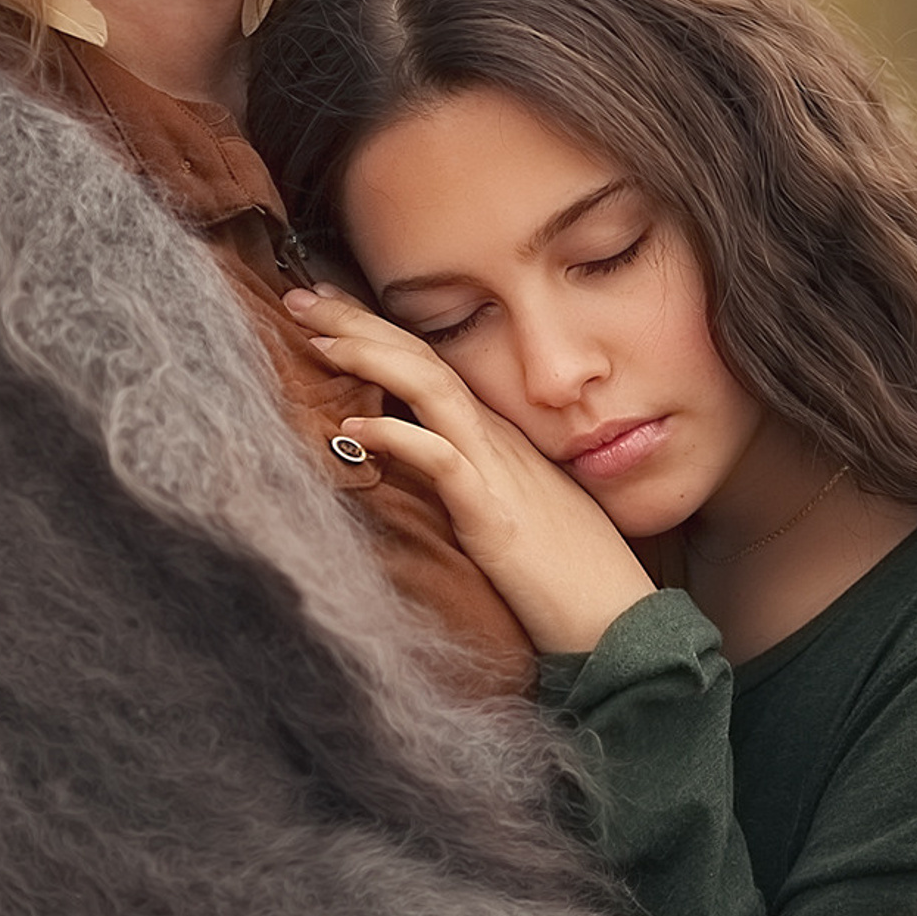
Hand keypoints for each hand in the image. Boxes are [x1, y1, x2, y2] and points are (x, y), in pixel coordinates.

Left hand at [282, 285, 659, 651]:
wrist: (617, 618)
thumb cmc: (565, 572)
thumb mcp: (509, 509)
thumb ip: (467, 477)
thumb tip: (418, 459)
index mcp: (495, 436)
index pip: (429, 363)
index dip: (376, 329)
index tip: (326, 308)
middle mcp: (495, 440)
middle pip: (422, 360)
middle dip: (359, 323)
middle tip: (300, 297)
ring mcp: (496, 473)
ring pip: (432, 391)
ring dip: (373, 358)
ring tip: (319, 340)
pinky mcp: (493, 517)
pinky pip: (443, 462)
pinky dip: (398, 437)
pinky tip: (353, 428)